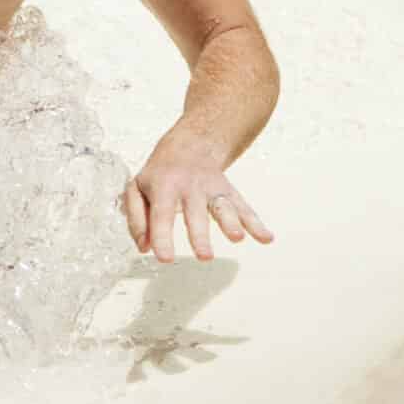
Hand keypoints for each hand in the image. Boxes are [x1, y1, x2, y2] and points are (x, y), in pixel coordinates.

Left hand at [122, 131, 272, 261]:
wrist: (189, 145)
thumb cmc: (159, 174)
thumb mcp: (137, 189)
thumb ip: (137, 218)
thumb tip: (144, 247)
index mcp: (163, 187)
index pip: (161, 215)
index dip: (162, 237)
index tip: (165, 258)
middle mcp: (189, 187)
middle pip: (195, 213)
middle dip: (200, 235)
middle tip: (204, 257)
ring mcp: (212, 189)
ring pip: (222, 207)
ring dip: (231, 222)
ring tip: (237, 238)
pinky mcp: (228, 193)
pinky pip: (244, 207)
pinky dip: (256, 223)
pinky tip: (266, 238)